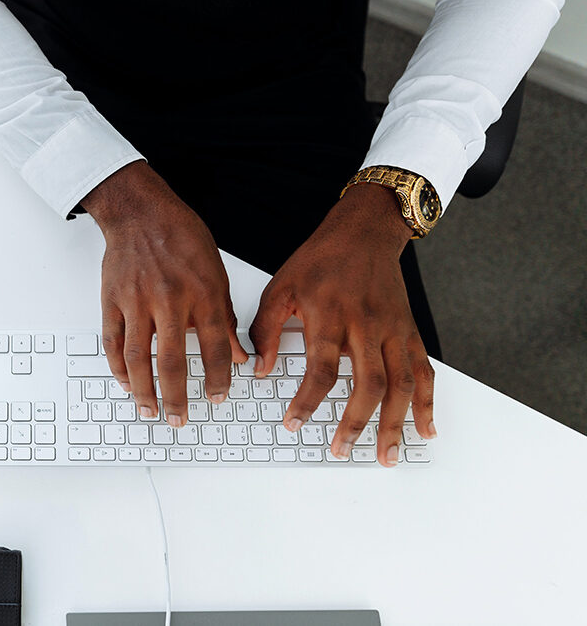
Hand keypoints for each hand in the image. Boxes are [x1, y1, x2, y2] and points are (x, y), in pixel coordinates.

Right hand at [81, 161, 247, 427]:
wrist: (140, 211)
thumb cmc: (180, 237)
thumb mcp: (216, 272)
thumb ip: (225, 317)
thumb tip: (239, 354)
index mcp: (202, 293)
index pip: (215, 348)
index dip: (218, 378)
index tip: (218, 397)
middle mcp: (169, 300)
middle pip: (171, 361)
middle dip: (176, 397)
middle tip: (180, 419)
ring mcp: (136, 301)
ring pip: (137, 357)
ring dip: (144, 391)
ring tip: (149, 410)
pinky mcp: (112, 300)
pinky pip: (112, 342)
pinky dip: (118, 367)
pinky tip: (126, 383)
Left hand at [249, 183, 436, 467]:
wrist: (364, 233)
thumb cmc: (321, 260)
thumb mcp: (281, 288)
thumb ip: (266, 330)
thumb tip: (260, 369)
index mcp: (331, 314)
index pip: (322, 368)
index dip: (308, 400)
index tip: (294, 423)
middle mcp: (368, 324)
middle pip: (368, 383)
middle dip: (356, 422)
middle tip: (340, 449)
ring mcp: (394, 330)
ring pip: (402, 385)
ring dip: (395, 424)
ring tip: (386, 456)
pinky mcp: (411, 332)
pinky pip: (424, 372)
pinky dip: (428, 404)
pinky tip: (425, 430)